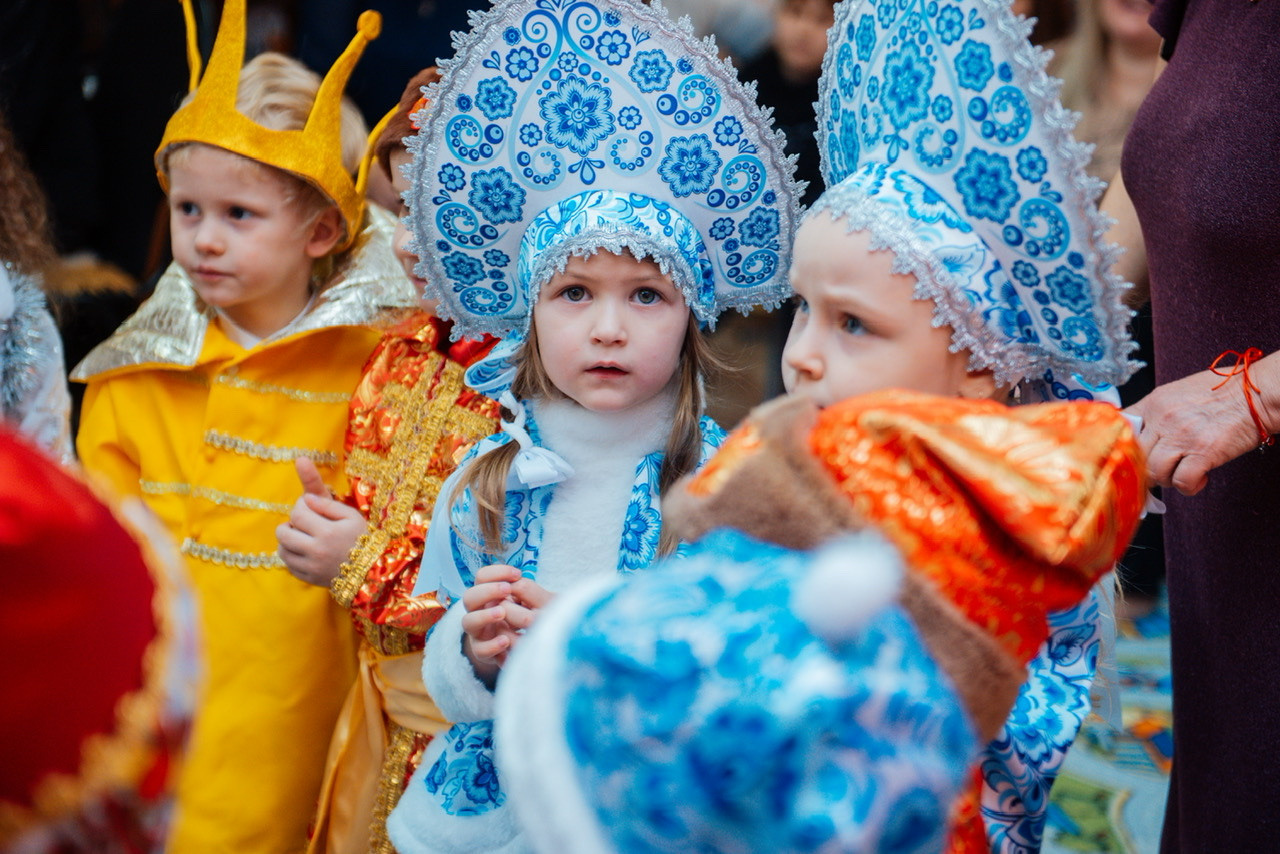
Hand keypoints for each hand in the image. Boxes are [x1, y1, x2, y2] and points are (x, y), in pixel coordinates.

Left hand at [277, 457, 366, 585]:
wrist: (373, 569)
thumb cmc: (364, 538)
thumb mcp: (352, 516)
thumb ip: (328, 505)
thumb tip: (306, 498)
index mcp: (328, 532)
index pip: (297, 514)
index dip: (299, 506)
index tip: (306, 506)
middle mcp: (316, 551)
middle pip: (283, 534)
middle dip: (287, 525)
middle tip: (299, 523)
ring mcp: (312, 568)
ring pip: (283, 551)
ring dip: (287, 541)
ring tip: (300, 537)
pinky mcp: (310, 579)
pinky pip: (290, 566)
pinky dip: (293, 557)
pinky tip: (304, 552)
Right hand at [460, 565, 555, 682]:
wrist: (520, 646)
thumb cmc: (523, 617)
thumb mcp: (526, 601)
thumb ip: (523, 590)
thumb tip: (520, 581)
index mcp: (487, 595)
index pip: (481, 577)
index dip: (496, 572)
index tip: (517, 574)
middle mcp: (478, 611)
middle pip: (469, 597)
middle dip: (487, 591)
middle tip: (506, 589)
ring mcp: (478, 632)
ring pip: (467, 622)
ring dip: (483, 615)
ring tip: (501, 613)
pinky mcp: (483, 651)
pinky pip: (479, 650)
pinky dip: (491, 645)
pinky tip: (506, 640)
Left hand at [1126, 354, 1279, 494]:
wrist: (1256, 393)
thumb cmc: (1222, 392)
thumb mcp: (1177, 394)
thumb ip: (1155, 413)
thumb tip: (1138, 434)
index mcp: (1154, 403)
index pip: (1119, 427)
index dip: (1118, 447)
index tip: (1123, 459)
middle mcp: (1163, 418)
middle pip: (1135, 456)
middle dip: (1145, 468)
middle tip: (1158, 472)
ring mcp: (1182, 436)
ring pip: (1154, 472)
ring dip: (1166, 479)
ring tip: (1181, 472)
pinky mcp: (1203, 452)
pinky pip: (1182, 482)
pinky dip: (1188, 487)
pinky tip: (1198, 480)